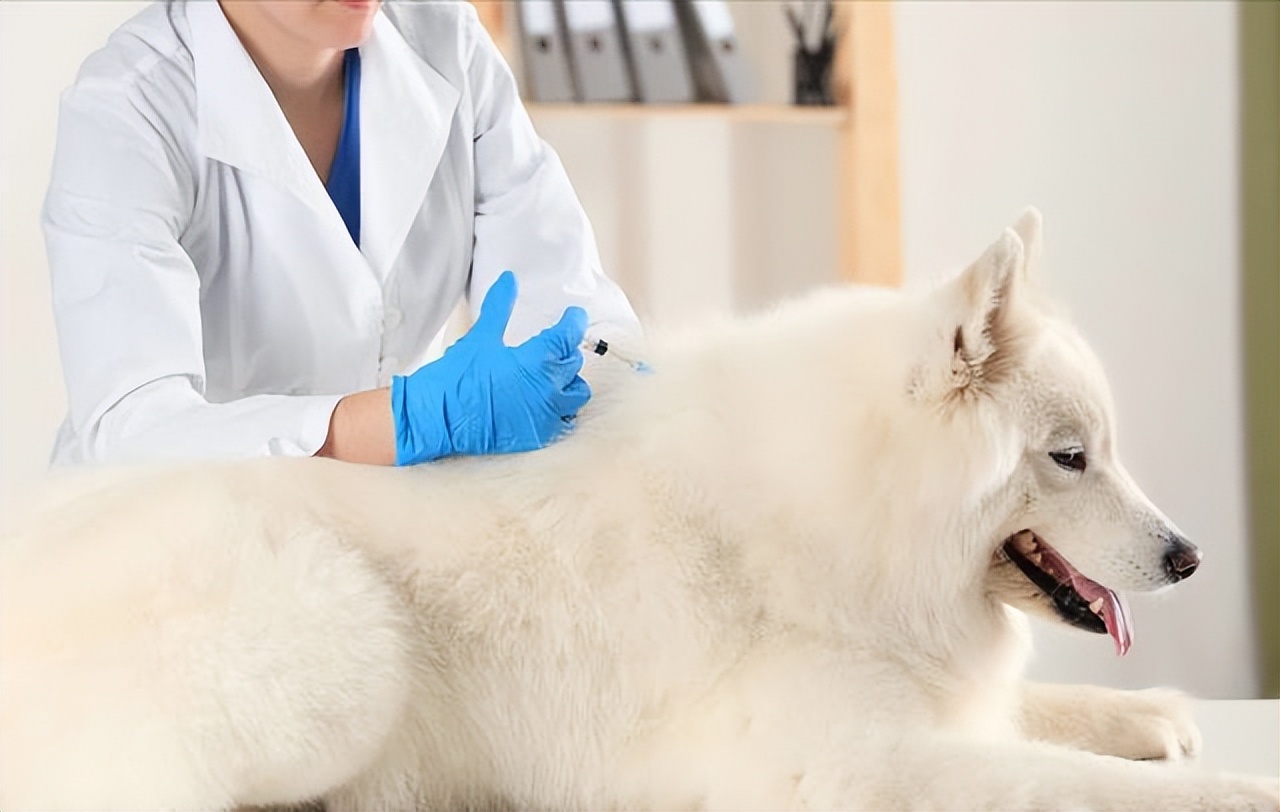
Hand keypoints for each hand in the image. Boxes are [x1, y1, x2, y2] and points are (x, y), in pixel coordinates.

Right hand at [391, 271, 589, 464]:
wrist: (437, 419)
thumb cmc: (456, 377)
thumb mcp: (480, 337)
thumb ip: (499, 306)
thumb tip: (509, 279)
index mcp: (538, 360)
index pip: (569, 335)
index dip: (574, 321)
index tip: (573, 315)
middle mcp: (549, 389)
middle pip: (574, 363)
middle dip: (565, 352)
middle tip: (553, 346)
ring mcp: (546, 415)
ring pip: (576, 394)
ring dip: (568, 382)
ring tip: (551, 376)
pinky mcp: (538, 435)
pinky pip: (562, 420)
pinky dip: (559, 409)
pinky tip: (543, 402)